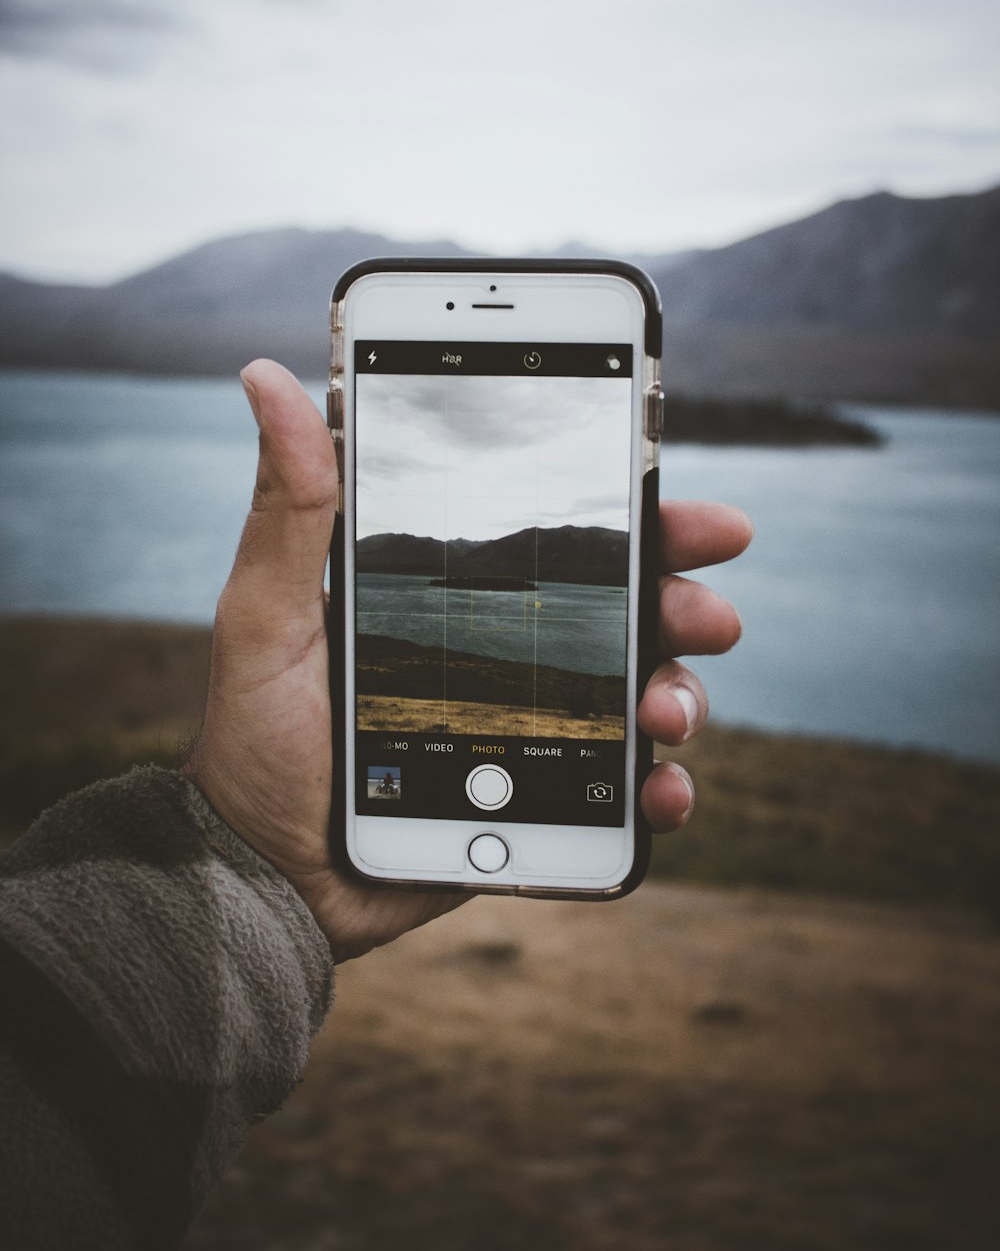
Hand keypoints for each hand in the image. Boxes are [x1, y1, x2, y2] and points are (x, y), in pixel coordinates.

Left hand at [185, 361, 750, 961]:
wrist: (264, 875)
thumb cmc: (256, 736)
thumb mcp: (269, 612)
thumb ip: (291, 504)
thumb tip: (266, 375)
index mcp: (461, 594)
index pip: (567, 537)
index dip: (642, 517)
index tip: (701, 515)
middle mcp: (512, 653)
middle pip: (629, 610)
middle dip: (686, 603)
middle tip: (711, 614)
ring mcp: (534, 728)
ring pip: (644, 695)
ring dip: (681, 695)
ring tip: (666, 714)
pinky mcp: (541, 802)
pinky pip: (622, 791)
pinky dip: (659, 788)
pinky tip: (659, 790)